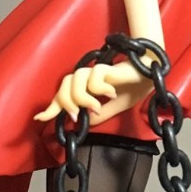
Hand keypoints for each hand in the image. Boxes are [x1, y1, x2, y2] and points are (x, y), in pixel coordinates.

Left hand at [35, 58, 153, 126]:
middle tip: (76, 116)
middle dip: (66, 102)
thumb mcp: (112, 109)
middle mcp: (89, 78)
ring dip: (82, 98)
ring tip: (95, 108)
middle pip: (65, 84)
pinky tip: (111, 94)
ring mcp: (97, 71)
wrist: (151, 75)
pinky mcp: (109, 68)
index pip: (63, 95)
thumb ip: (97, 115)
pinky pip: (95, 76)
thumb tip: (82, 122)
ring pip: (76, 79)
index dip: (51, 107)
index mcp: (87, 87)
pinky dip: (100, 89)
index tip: (40, 118)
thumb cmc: (132, 89)